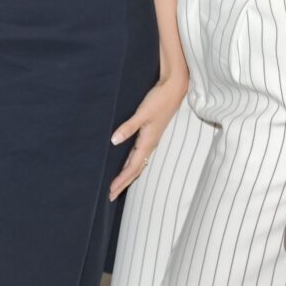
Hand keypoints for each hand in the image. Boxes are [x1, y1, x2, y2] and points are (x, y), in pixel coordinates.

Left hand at [108, 72, 186, 198]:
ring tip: (118, 185)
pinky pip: (140, 155)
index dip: (122, 180)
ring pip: (138, 164)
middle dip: (124, 183)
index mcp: (147, 142)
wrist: (174, 89)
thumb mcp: (142, 113)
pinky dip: (132, 164)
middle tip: (111, 195)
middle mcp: (150, 144)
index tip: (111, 191)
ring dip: (128, 175)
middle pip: (135, 170)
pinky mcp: (151, 135)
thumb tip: (114, 141)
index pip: (132, 167)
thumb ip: (128, 127)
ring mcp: (151, 140)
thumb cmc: (159, 100)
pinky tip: (127, 164)